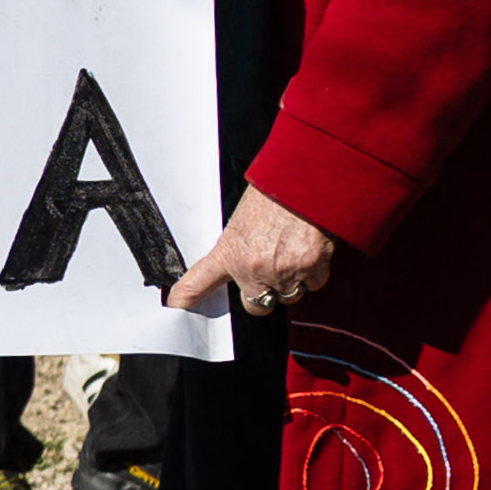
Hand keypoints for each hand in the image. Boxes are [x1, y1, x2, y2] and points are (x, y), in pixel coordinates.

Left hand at [164, 188, 338, 320]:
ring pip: (289, 296)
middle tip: (272, 267)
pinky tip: (311, 247)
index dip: (184, 301)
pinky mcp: (311, 271)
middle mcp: (252, 269)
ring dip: (292, 281)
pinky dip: (315, 271)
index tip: (175, 308)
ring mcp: (282, 273)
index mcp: (229, 252)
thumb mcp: (242, 219)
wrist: (305, 180)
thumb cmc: (273, 192)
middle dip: (264, 292)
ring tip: (293, 249)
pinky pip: (313, 283)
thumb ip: (240, 247)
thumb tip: (243, 260)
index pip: (196, 282)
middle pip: (256, 305)